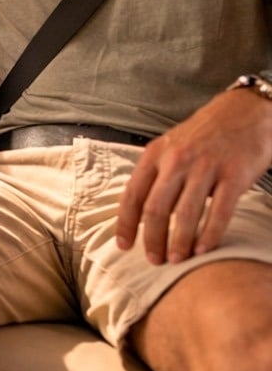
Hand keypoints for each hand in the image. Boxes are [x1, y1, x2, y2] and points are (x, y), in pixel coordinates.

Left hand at [117, 90, 271, 263]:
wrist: (246, 110)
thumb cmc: (205, 133)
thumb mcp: (171, 145)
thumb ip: (156, 173)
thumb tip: (139, 212)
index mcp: (155, 154)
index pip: (132, 195)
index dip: (125, 224)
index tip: (124, 246)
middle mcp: (177, 160)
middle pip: (156, 209)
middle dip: (151, 239)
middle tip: (154, 261)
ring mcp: (207, 167)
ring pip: (186, 214)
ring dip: (179, 242)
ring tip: (176, 260)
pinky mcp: (235, 174)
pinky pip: (219, 211)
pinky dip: (210, 234)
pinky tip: (204, 250)